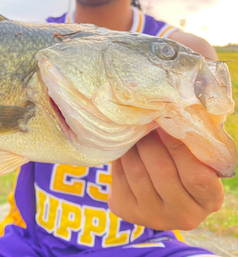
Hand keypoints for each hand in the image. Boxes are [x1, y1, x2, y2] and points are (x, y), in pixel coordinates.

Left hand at [108, 128, 223, 230]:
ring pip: (137, 172)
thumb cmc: (182, 168)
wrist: (157, 196)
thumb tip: (168, 112)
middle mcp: (184, 215)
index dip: (179, 147)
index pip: (196, 176)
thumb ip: (189, 146)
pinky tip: (124, 147)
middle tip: (144, 122)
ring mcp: (153, 217)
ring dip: (132, 146)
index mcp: (209, 200)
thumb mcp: (195, 162)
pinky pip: (120, 176)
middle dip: (150, 141)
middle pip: (163, 172)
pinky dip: (120, 157)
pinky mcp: (127, 211)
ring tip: (133, 131)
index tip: (165, 123)